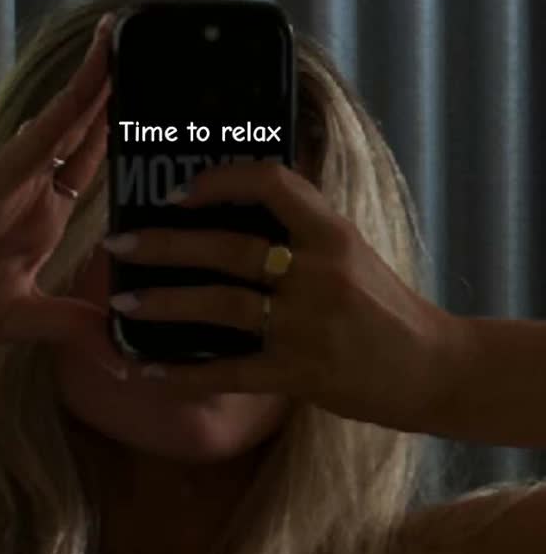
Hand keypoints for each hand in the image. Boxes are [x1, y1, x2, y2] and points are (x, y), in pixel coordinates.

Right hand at [0, 16, 117, 361]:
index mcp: (40, 225)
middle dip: (114, 97)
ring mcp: (16, 184)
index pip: (91, 170)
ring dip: (97, 83)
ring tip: (122, 37)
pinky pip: (44, 136)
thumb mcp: (26, 324)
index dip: (120, 139)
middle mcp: (32, 196)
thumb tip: (121, 358)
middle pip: (85, 134)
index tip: (154, 114)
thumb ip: (73, 328)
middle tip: (146, 51)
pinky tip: (97, 74)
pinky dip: (71, 105)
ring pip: (67, 123)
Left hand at [109, 159, 468, 432]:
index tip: (177, 192)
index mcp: (332, 232)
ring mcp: (308, 324)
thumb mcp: (352, 254)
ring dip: (164, 302)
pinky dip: (183, 373)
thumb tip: (233, 211)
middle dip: (164, 244)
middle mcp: (319, 271)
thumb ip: (302, 233)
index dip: (218, 180)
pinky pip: (229, 372)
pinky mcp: (302, 372)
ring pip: (220, 304)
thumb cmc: (386, 310)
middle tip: (118, 243)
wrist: (435, 370)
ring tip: (123, 301)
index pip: (271, 182)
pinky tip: (148, 371)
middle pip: (228, 247)